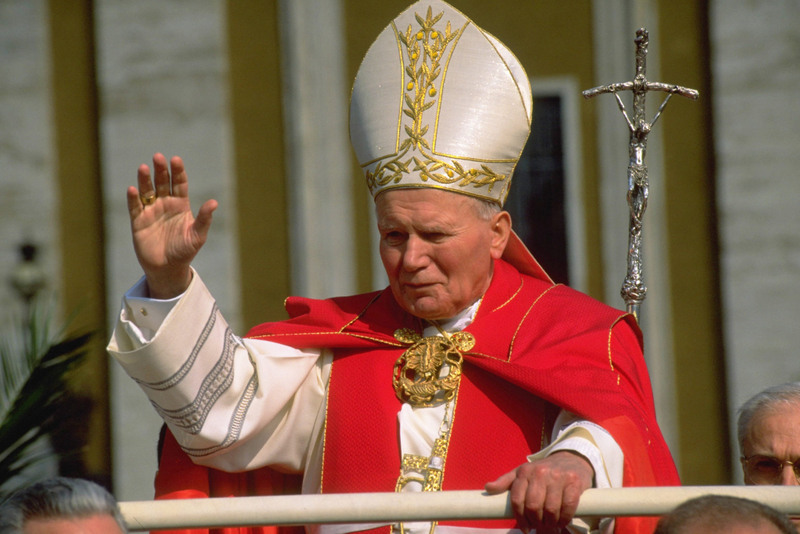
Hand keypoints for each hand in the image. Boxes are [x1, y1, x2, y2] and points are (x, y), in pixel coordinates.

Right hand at [127, 153, 216, 298]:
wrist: (168, 268)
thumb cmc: (185, 251)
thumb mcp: (198, 235)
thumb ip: (204, 218)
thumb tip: (213, 202)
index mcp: (181, 204)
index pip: (179, 183)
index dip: (177, 171)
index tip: (176, 159)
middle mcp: (165, 204)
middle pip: (162, 182)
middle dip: (161, 170)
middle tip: (158, 157)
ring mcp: (151, 211)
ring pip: (147, 191)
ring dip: (145, 180)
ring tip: (144, 167)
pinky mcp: (138, 221)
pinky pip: (135, 207)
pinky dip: (133, 198)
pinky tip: (133, 189)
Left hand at [485, 451, 593, 533]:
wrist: (570, 459)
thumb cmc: (543, 471)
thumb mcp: (523, 472)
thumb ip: (505, 481)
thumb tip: (488, 487)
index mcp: (525, 472)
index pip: (517, 500)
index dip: (520, 518)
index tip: (525, 527)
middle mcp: (540, 472)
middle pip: (533, 507)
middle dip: (535, 522)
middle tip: (538, 526)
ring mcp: (558, 477)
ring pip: (550, 509)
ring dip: (550, 523)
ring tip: (550, 524)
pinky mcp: (574, 482)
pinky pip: (567, 507)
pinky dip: (564, 519)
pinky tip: (562, 521)